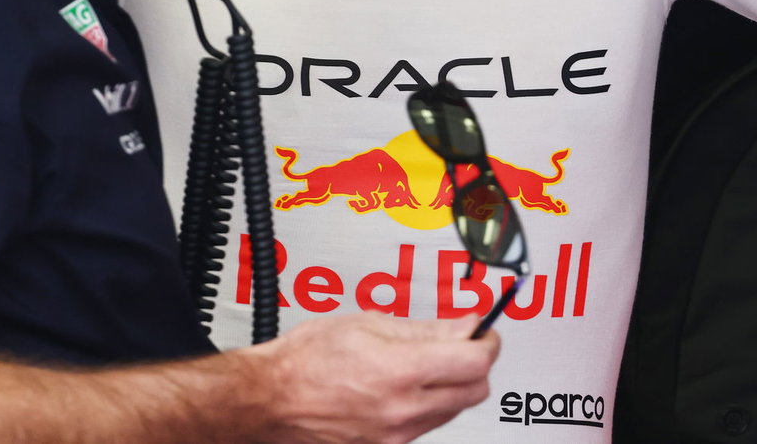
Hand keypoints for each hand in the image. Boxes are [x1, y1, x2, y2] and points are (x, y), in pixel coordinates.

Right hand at [242, 311, 499, 443]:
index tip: (483, 331)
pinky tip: (403, 389)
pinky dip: (426, 406)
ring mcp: (395, 437)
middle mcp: (403, 411)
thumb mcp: (368, 324)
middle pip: (474, 392)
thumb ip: (425, 328)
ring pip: (452, 411)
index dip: (487, 341)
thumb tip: (465, 324)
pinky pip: (424, 428)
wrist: (269, 399)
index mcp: (401, 372)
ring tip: (423, 364)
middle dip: (475, 365)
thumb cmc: (306, 360)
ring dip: (451, 386)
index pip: (475, 361)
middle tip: (462, 345)